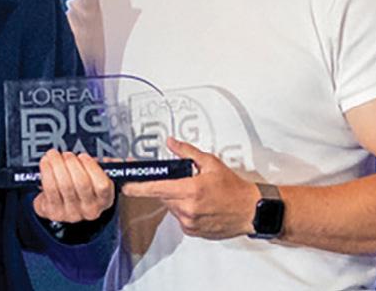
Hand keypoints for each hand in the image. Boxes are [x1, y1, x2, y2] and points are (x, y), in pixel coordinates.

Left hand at [33, 150, 114, 222]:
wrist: (61, 204)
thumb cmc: (80, 185)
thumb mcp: (96, 176)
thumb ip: (104, 167)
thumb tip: (115, 158)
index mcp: (105, 199)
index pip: (102, 186)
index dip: (91, 167)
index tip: (83, 156)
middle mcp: (89, 210)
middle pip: (81, 183)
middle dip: (71, 163)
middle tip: (66, 154)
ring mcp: (71, 213)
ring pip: (64, 185)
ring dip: (57, 164)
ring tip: (53, 155)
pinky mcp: (54, 213)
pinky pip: (49, 189)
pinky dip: (46, 171)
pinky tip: (46, 163)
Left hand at [123, 138, 258, 239]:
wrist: (250, 210)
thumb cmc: (233, 188)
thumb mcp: (210, 162)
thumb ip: (186, 152)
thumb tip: (171, 143)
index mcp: (190, 190)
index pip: (155, 188)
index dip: (137, 187)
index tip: (125, 185)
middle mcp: (187, 209)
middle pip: (162, 195)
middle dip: (166, 186)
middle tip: (182, 180)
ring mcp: (189, 222)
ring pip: (171, 206)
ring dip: (176, 197)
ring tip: (195, 192)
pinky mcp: (193, 231)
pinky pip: (179, 217)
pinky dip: (183, 209)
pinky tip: (198, 203)